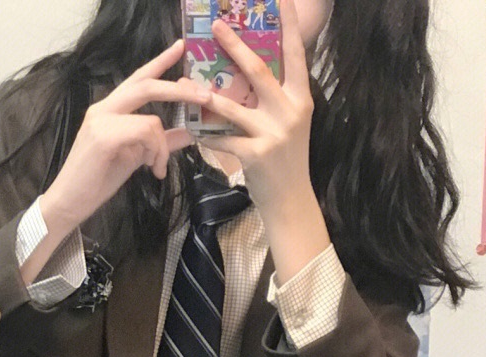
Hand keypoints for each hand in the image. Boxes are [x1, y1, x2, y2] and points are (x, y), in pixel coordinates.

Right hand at [38, 41, 208, 244]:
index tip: (180, 47)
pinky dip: (156, 152)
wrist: (69, 203)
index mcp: (110, 109)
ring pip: (151, 119)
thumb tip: (188, 133)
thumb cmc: (97, 182)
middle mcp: (103, 108)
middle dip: (179, 90)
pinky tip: (151, 170)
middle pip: (146, 84)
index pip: (138, 79)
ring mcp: (101, 120)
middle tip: (206, 97)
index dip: (160, 62)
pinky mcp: (103, 137)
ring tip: (157, 167)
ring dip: (163, 146)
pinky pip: (144, 134)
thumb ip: (160, 142)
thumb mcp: (136, 158)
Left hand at [200, 0, 330, 280]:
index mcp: (300, 98)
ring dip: (205, 93)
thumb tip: (250, 70)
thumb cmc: (286, 160)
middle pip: (258, 71)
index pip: (296, 54)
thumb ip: (276, 98)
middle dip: (235, 45)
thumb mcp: (289, 123)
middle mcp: (290, 111)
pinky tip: (191, 131)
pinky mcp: (256, 155)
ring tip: (185, 82)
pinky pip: (223, 140)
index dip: (288, 25)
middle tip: (215, 25)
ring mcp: (273, 133)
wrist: (291, 201)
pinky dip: (206, 136)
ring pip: (233, 106)